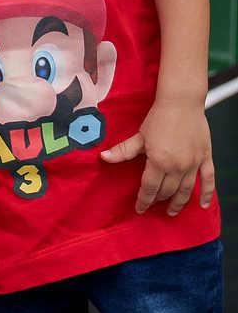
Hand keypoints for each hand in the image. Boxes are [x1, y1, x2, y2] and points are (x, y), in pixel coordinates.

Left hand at [100, 98, 214, 214]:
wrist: (181, 101)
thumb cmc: (159, 117)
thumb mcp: (140, 135)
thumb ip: (124, 150)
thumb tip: (103, 157)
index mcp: (160, 162)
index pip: (149, 188)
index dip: (144, 200)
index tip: (139, 209)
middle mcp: (178, 167)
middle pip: (167, 190)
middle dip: (158, 199)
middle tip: (153, 203)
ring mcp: (193, 164)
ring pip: (186, 190)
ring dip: (178, 202)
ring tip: (171, 210)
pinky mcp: (205, 158)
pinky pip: (208, 180)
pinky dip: (207, 194)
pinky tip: (204, 206)